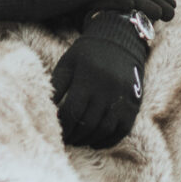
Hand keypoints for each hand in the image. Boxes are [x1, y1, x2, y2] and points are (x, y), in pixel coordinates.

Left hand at [51, 13, 148, 148]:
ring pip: (104, 129)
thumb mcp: (68, 63)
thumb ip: (56, 85)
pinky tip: (95, 141)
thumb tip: (46, 109)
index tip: (56, 132)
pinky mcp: (134, 104)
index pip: (72, 112)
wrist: (120, 40)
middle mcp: (106, 90)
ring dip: (88, 139)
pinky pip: (122, 130)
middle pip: (87, 124)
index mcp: (87, 79)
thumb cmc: (88, 53)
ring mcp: (122, 98)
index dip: (62, 126)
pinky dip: (108, 141)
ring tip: (78, 140)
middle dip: (73, 135)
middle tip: (66, 139)